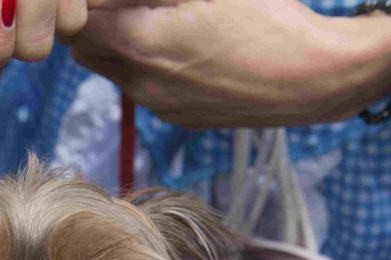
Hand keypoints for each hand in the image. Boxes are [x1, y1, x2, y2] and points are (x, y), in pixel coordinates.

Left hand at [64, 0, 390, 128]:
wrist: (315, 78)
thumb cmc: (269, 19)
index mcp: (141, 42)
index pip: (74, 22)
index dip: (80, 2)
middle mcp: (141, 83)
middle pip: (85, 49)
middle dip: (94, 20)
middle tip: (123, 1)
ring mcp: (159, 105)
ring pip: (112, 71)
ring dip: (117, 43)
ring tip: (154, 18)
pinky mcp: (178, 118)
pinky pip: (142, 89)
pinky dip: (144, 65)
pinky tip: (181, 46)